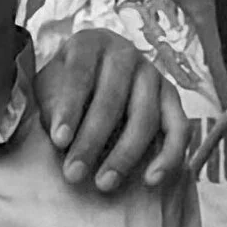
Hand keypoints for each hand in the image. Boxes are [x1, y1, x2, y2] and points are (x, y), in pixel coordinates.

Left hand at [36, 30, 189, 191]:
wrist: (89, 82)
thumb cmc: (62, 87)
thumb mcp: (47, 88)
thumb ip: (51, 106)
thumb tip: (61, 140)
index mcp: (90, 43)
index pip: (80, 74)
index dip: (70, 108)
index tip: (58, 141)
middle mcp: (125, 54)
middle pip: (113, 99)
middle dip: (92, 141)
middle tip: (73, 173)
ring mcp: (153, 74)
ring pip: (145, 117)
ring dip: (125, 155)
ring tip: (104, 183)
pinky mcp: (172, 99)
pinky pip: (179, 128)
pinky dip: (168, 156)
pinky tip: (151, 179)